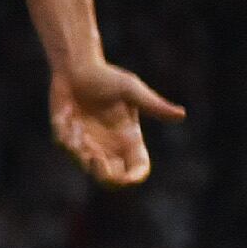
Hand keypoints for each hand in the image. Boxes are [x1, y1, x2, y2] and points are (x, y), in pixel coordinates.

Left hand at [48, 57, 182, 187]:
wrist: (76, 67)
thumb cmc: (107, 77)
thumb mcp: (131, 90)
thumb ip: (153, 105)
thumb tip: (181, 115)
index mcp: (129, 138)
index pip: (137, 169)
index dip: (134, 177)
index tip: (127, 178)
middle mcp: (110, 146)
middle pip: (111, 179)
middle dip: (104, 176)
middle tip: (95, 157)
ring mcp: (87, 144)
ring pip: (86, 165)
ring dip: (82, 148)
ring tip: (78, 124)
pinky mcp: (66, 136)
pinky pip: (65, 145)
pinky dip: (67, 133)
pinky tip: (68, 115)